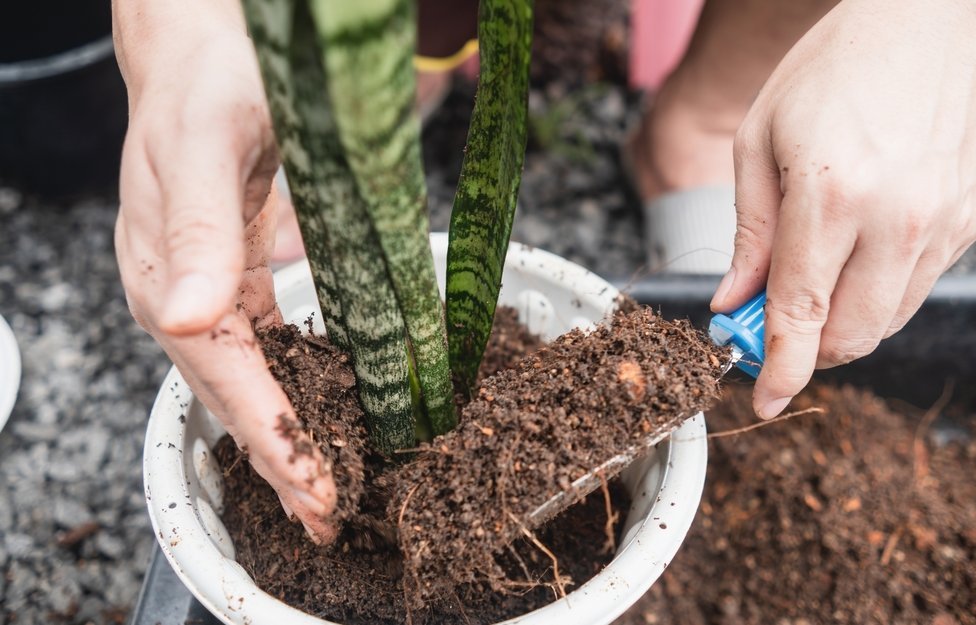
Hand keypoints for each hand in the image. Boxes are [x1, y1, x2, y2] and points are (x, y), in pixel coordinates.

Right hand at [113, 0, 337, 541]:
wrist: (207, 51)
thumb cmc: (206, 86)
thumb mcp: (203, 148)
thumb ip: (200, 231)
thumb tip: (187, 318)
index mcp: (165, 275)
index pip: (224, 377)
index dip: (271, 437)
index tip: (315, 488)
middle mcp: (181, 294)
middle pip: (234, 394)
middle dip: (281, 458)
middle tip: (327, 516)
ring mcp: (207, 289)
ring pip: (251, 379)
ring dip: (289, 436)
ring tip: (327, 488)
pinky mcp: (236, 276)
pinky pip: (263, 347)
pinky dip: (292, 390)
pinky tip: (321, 416)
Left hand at [712, 0, 975, 417]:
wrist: (934, 17)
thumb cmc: (833, 68)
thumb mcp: (760, 141)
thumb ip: (750, 234)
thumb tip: (733, 303)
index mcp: (831, 195)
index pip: (801, 314)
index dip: (779, 369)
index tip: (763, 403)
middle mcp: (897, 219)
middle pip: (851, 335)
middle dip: (807, 349)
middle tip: (772, 327)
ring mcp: (944, 223)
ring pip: (888, 321)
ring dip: (844, 324)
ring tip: (814, 281)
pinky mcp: (972, 220)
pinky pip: (920, 287)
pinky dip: (880, 293)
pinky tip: (859, 253)